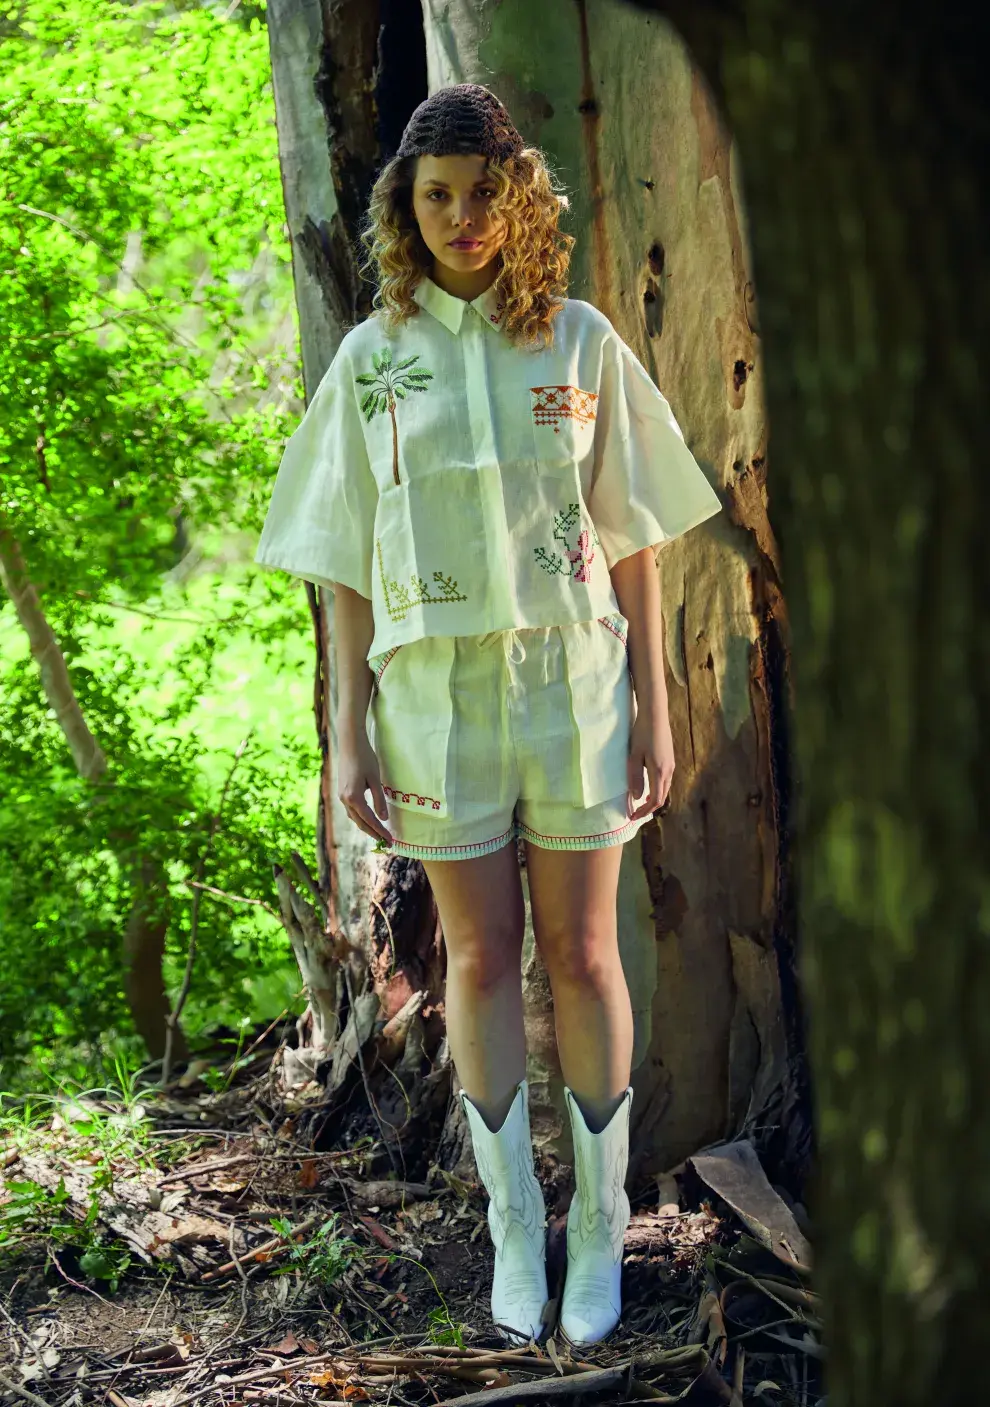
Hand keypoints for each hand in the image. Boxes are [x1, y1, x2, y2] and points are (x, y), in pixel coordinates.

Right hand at [337, 726, 392, 844]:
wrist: (350, 742)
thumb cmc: (365, 758)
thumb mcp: (375, 780)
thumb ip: (379, 800)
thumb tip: (383, 819)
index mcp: (353, 798)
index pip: (369, 820)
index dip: (380, 831)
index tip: (390, 841)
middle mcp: (344, 799)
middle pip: (360, 822)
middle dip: (373, 833)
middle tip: (386, 842)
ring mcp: (341, 795)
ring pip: (354, 817)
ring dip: (366, 826)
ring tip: (379, 833)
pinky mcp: (342, 791)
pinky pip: (351, 809)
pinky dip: (361, 817)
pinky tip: (368, 818)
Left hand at [626, 703, 674, 820]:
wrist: (655, 715)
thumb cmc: (642, 734)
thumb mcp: (634, 756)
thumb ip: (635, 777)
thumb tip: (637, 797)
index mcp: (659, 772)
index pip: (655, 800)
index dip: (644, 811)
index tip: (633, 816)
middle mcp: (669, 771)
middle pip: (662, 797)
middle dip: (649, 808)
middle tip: (636, 813)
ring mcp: (671, 764)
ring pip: (665, 789)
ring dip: (654, 798)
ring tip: (641, 803)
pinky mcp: (670, 759)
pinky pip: (665, 780)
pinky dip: (657, 789)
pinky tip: (649, 786)